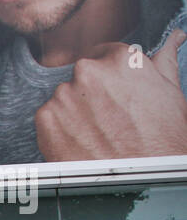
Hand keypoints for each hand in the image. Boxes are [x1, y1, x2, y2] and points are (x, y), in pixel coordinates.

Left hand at [36, 29, 186, 160]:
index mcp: (121, 58)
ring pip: (65, 97)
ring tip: (97, 134)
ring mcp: (63, 95)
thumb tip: (174, 38)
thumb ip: (164, 61)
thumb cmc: (163, 140)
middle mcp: (88, 70)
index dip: (111, 77)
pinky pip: (49, 118)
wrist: (140, 181)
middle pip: (83, 76)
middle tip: (109, 120)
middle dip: (93, 93)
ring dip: (76, 111)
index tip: (115, 95)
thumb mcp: (171, 94)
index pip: (106, 54)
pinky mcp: (45, 118)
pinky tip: (81, 143)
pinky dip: (60, 129)